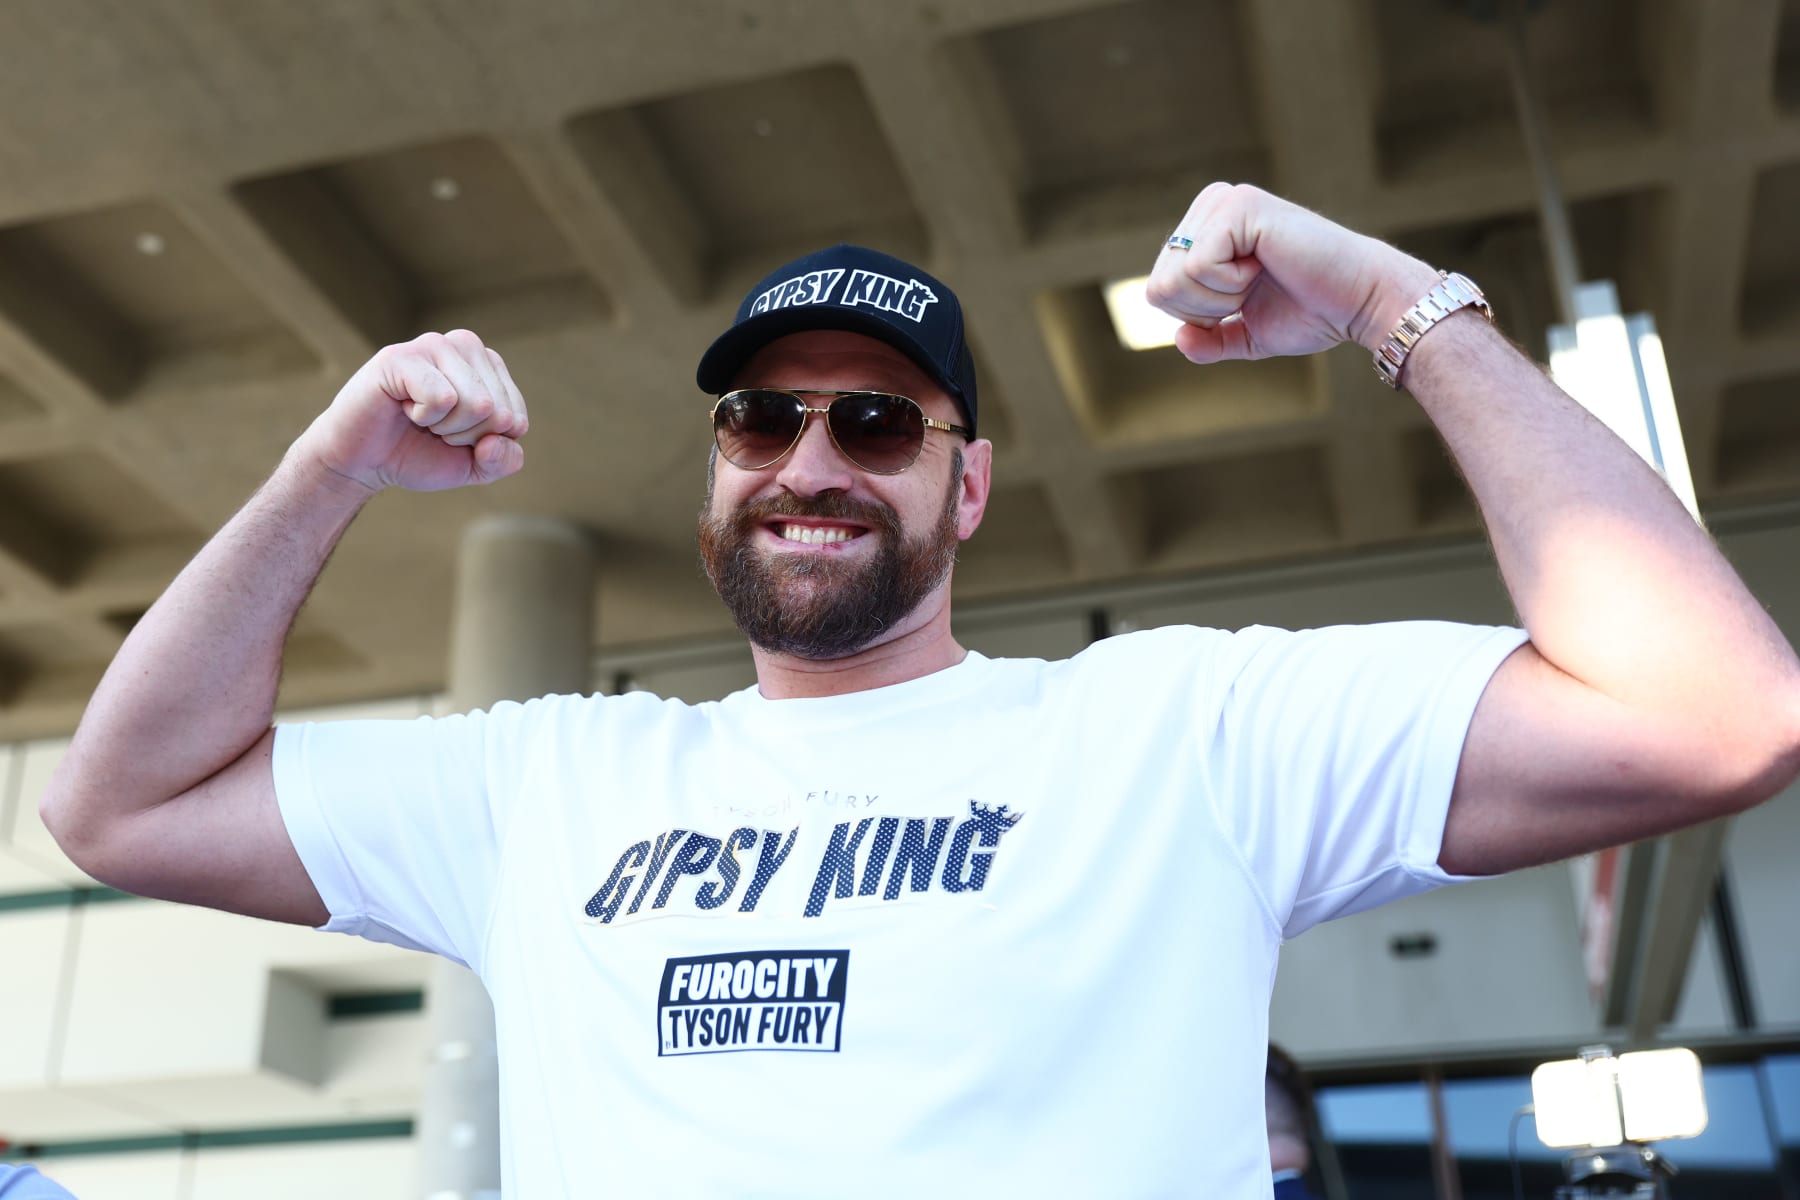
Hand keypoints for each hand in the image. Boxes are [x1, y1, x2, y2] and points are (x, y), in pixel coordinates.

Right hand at [293, 330, 528, 494]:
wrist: (363, 462)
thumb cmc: (419, 454)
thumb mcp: (475, 466)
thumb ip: (505, 460)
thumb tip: (499, 440)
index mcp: (488, 365)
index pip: (515, 416)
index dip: (485, 442)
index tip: (455, 435)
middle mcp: (464, 346)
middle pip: (498, 410)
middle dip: (466, 436)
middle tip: (433, 428)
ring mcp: (432, 345)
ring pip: (477, 403)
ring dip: (446, 427)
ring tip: (419, 416)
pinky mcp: (400, 356)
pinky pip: (443, 397)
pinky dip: (424, 416)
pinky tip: (403, 406)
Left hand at [1146, 183, 1440, 365]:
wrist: (1359, 302)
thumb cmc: (1312, 312)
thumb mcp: (1248, 334)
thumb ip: (1211, 339)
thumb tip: (1179, 338)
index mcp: (1206, 228)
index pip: (1158, 289)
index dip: (1199, 316)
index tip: (1246, 300)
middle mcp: (1211, 205)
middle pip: (1159, 285)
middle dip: (1206, 310)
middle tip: (1255, 290)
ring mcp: (1224, 201)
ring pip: (1174, 277)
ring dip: (1220, 298)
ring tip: (1261, 276)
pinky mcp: (1240, 206)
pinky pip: (1198, 267)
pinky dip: (1231, 285)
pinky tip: (1265, 266)